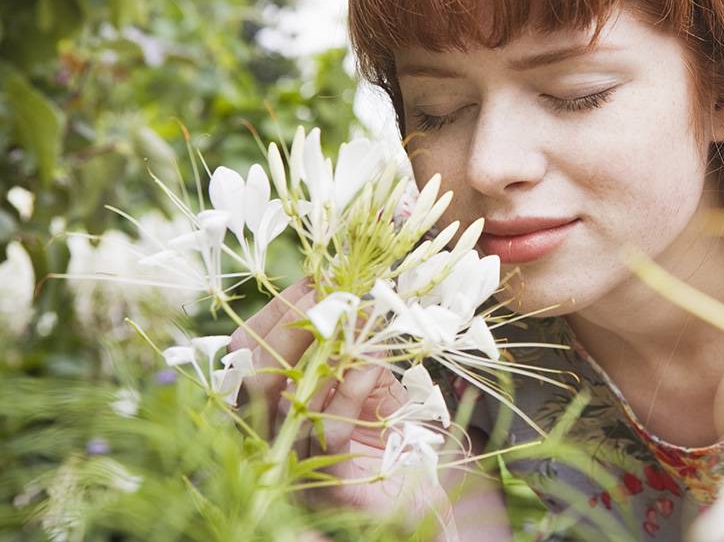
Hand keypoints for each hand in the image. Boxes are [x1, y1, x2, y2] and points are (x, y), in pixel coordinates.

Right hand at [228, 280, 457, 537]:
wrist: (417, 503)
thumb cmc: (386, 438)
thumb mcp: (368, 383)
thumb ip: (356, 347)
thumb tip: (360, 298)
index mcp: (272, 406)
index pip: (248, 352)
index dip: (277, 312)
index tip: (314, 278)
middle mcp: (271, 436)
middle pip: (253, 373)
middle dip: (289, 324)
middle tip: (330, 292)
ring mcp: (293, 462)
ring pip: (284, 400)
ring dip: (324, 350)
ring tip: (358, 317)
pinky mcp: (326, 484)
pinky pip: (326, 428)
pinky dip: (348, 388)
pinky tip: (370, 364)